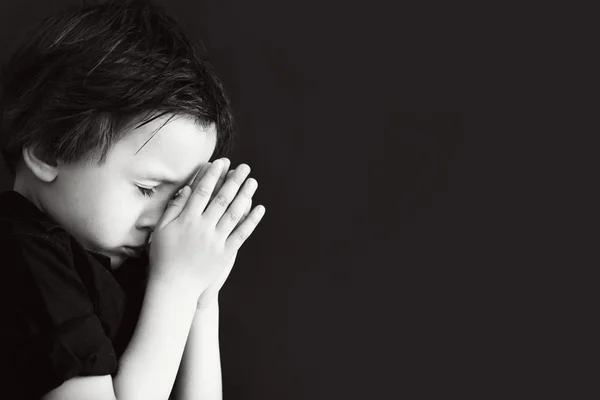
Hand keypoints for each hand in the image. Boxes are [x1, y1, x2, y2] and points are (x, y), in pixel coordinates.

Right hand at [147, 158, 263, 299]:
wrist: (174, 286)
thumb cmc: (164, 256)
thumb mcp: (161, 230)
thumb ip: (174, 208)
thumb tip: (187, 189)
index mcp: (186, 220)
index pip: (202, 192)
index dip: (213, 175)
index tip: (222, 162)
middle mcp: (203, 228)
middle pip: (221, 199)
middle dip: (233, 181)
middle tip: (244, 167)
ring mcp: (216, 241)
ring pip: (234, 214)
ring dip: (245, 196)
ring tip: (253, 181)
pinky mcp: (225, 253)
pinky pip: (241, 234)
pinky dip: (251, 220)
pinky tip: (259, 208)